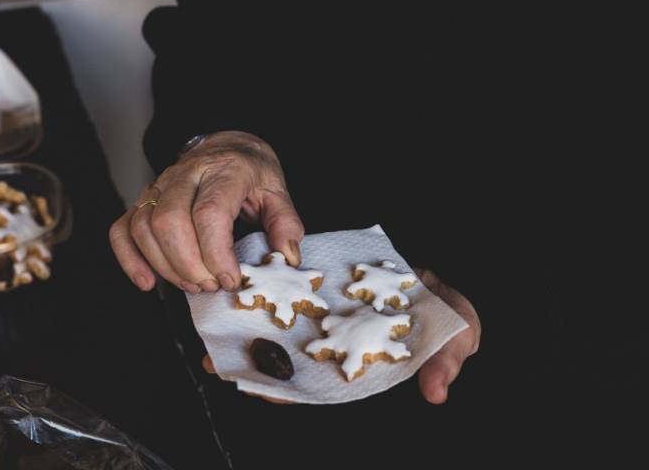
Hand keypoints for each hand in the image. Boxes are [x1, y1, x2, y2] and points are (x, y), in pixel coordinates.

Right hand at [109, 131, 303, 292]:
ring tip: (193, 284)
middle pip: (170, 221)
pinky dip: (129, 259)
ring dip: (165, 266)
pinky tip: (147, 282)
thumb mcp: (277, 191)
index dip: (216, 254)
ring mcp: (160, 185)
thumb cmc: (251, 172)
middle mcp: (187, 173)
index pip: (210, 212)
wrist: (227, 146)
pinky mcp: (144, 200)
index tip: (231, 279)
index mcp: (225, 170)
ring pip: (144, 227)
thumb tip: (287, 256)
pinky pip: (122, 228)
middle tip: (211, 284)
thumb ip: (285, 223)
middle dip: (189, 265)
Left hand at [202, 268, 479, 404]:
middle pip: (292, 359)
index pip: (320, 384)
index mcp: (362, 362)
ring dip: (253, 332)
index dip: (291, 390)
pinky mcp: (327, 288)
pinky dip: (272, 293)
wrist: (436, 281)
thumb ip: (445, 362)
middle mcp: (340, 343)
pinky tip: (247, 290)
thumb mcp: (457, 337)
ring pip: (287, 329)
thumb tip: (436, 393)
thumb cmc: (448, 317)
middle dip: (257, 363)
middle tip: (218, 363)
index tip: (260, 389)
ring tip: (218, 334)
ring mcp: (331, 317)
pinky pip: (294, 294)